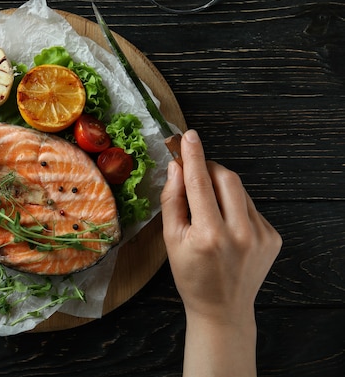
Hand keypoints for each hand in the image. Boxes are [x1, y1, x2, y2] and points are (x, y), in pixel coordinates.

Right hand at [161, 130, 280, 376]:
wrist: (222, 308)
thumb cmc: (190, 275)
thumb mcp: (170, 240)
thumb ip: (173, 200)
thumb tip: (176, 167)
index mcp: (208, 234)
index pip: (199, 183)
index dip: (193, 156)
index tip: (189, 136)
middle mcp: (239, 233)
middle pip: (227, 178)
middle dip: (210, 168)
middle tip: (196, 171)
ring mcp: (260, 235)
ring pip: (240, 191)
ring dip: (222, 188)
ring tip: (210, 207)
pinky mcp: (273, 237)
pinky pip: (251, 207)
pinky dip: (236, 206)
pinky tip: (227, 225)